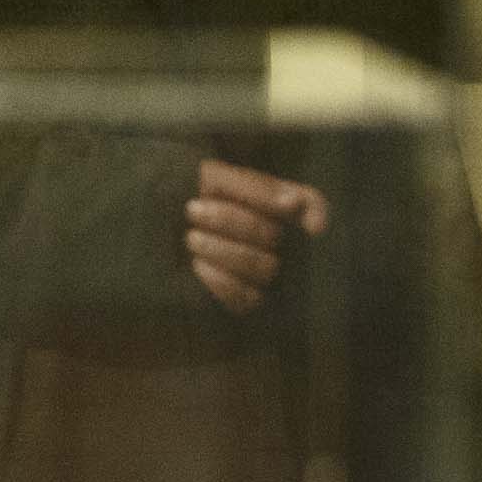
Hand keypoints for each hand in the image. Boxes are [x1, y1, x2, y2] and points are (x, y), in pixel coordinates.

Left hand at [182, 158, 329, 314]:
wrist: (168, 224)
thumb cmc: (202, 198)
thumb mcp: (221, 181)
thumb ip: (256, 189)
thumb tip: (294, 203)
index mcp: (285, 205)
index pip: (312, 204)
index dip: (311, 212)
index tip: (301, 220)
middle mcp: (286, 240)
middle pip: (272, 235)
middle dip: (228, 221)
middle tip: (192, 209)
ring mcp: (271, 273)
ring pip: (262, 268)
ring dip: (220, 250)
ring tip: (192, 237)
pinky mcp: (251, 300)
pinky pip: (247, 299)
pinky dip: (220, 281)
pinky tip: (199, 265)